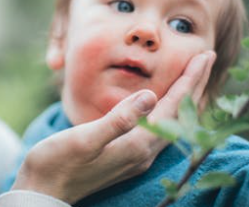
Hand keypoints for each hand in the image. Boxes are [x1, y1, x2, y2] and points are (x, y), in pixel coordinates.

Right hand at [12, 51, 214, 203]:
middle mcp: (143, 154)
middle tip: (206, 58)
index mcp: (137, 146)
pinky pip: (159, 129)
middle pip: (180, 115)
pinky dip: (169, 109)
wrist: (41, 193)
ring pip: (172, 123)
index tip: (205, 55)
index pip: (173, 107)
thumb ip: (119, 120)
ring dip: (183, 97)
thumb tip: (150, 96)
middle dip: (194, 85)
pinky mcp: (126, 157)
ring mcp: (136, 157)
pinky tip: (163, 102)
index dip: (189, 80)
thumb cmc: (56, 164)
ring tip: (192, 76)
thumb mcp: (85, 140)